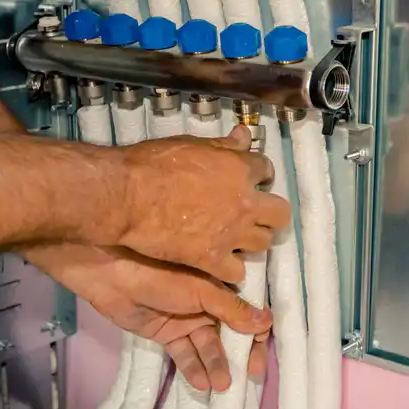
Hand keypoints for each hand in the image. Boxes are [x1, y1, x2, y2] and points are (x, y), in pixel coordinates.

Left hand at [29, 244, 270, 391]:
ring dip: (216, 366)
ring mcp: (186, 320)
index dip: (255, 335)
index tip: (259, 356)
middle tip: (248, 377)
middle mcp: (206, 304)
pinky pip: (184, 354)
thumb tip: (267, 322)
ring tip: (223, 386)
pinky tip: (201, 384)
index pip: (246, 313)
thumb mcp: (201, 291)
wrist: (111, 276)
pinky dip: (193, 369)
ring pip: (208, 347)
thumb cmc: (159, 274)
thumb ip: (232, 309)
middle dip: (240, 355)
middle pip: (230, 334)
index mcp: (219, 286)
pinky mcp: (166, 335)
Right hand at [112, 126, 290, 283]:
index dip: (258, 176)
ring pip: (263, 243)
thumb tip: (243, 136)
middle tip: (253, 213)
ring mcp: (231, 234)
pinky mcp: (212, 259)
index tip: (249, 180)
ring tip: (235, 237)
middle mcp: (244, 202)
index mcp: (240, 169)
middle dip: (270, 213)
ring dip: (252, 239)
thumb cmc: (153, 164)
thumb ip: (222, 145)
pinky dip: (230, 269)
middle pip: (280, 214)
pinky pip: (237, 272)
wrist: (128, 197)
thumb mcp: (191, 144)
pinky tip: (220, 263)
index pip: (267, 170)